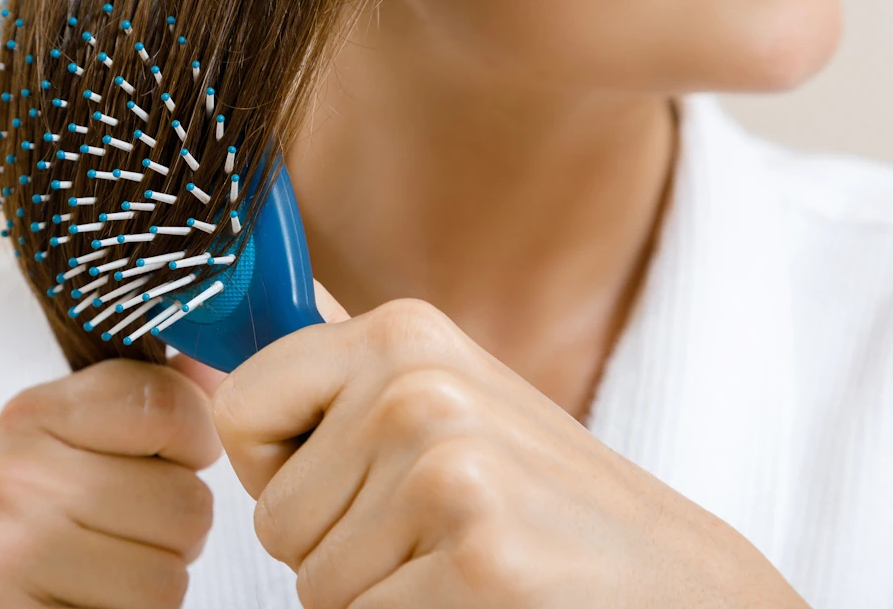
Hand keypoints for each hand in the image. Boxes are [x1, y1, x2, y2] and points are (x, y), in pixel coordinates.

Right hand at [0, 356, 223, 608]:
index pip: (170, 407)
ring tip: (112, 569)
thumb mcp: (101, 441)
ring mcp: (5, 551)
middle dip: (178, 526)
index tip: (166, 459)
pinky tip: (96, 599)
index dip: (194, 443)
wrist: (5, 604)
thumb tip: (216, 358)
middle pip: (184, 499)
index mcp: (34, 411)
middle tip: (130, 531)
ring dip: (158, 579)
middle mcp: (11, 475)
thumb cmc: (64, 521)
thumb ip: (162, 396)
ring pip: (170, 571)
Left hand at [212, 285, 808, 607]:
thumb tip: (234, 330)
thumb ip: (346, 369)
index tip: (341, 477)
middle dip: (335, 549)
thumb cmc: (544, 502)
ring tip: (464, 564)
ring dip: (378, 596)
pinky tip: (485, 599)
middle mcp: (418, 387)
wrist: (678, 586)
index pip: (240, 407)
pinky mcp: (476, 558)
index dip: (277, 468)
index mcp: (404, 335)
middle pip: (275, 516)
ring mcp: (448, 471)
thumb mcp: (449, 399)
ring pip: (314, 584)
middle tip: (435, 536)